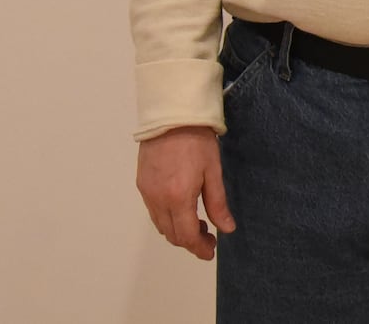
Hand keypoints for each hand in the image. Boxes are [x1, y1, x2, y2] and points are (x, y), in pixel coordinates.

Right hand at [136, 125, 233, 260]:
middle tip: (209, 236)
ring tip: (197, 222)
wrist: (171, 116)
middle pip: (171, 235)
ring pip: (160, 225)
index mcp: (178, 198)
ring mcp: (146, 192)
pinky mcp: (141, 184)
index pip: (186, 236)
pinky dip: (167, 218)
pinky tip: (181, 208)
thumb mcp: (213, 172)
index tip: (211, 251)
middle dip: (190, 241)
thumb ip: (217, 204)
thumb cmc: (197, 141)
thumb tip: (227, 229)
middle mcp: (158, 199)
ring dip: (177, 231)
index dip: (200, 248)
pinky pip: (153, 211)